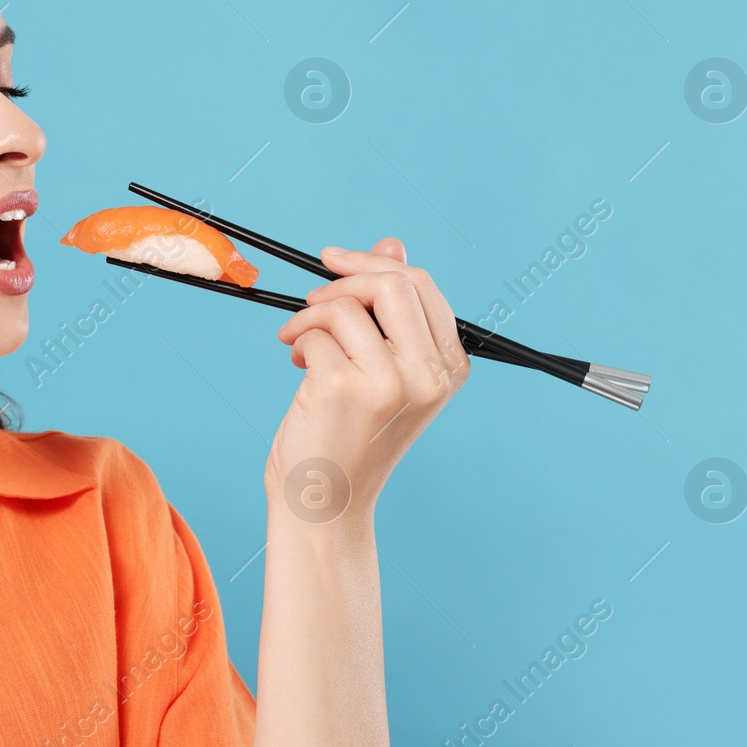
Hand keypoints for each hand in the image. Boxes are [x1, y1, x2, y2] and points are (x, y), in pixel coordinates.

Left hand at [265, 238, 469, 526]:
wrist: (326, 502)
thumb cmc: (349, 436)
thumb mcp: (382, 369)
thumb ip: (391, 311)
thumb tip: (392, 244)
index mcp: (448, 368)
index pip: (421, 286)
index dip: (374, 265)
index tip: (335, 262)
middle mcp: (428, 375)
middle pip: (394, 282)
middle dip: (344, 279)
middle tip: (312, 300)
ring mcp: (390, 382)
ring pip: (345, 306)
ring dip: (309, 315)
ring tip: (299, 342)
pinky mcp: (345, 388)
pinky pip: (315, 332)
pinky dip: (298, 340)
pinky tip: (298, 366)